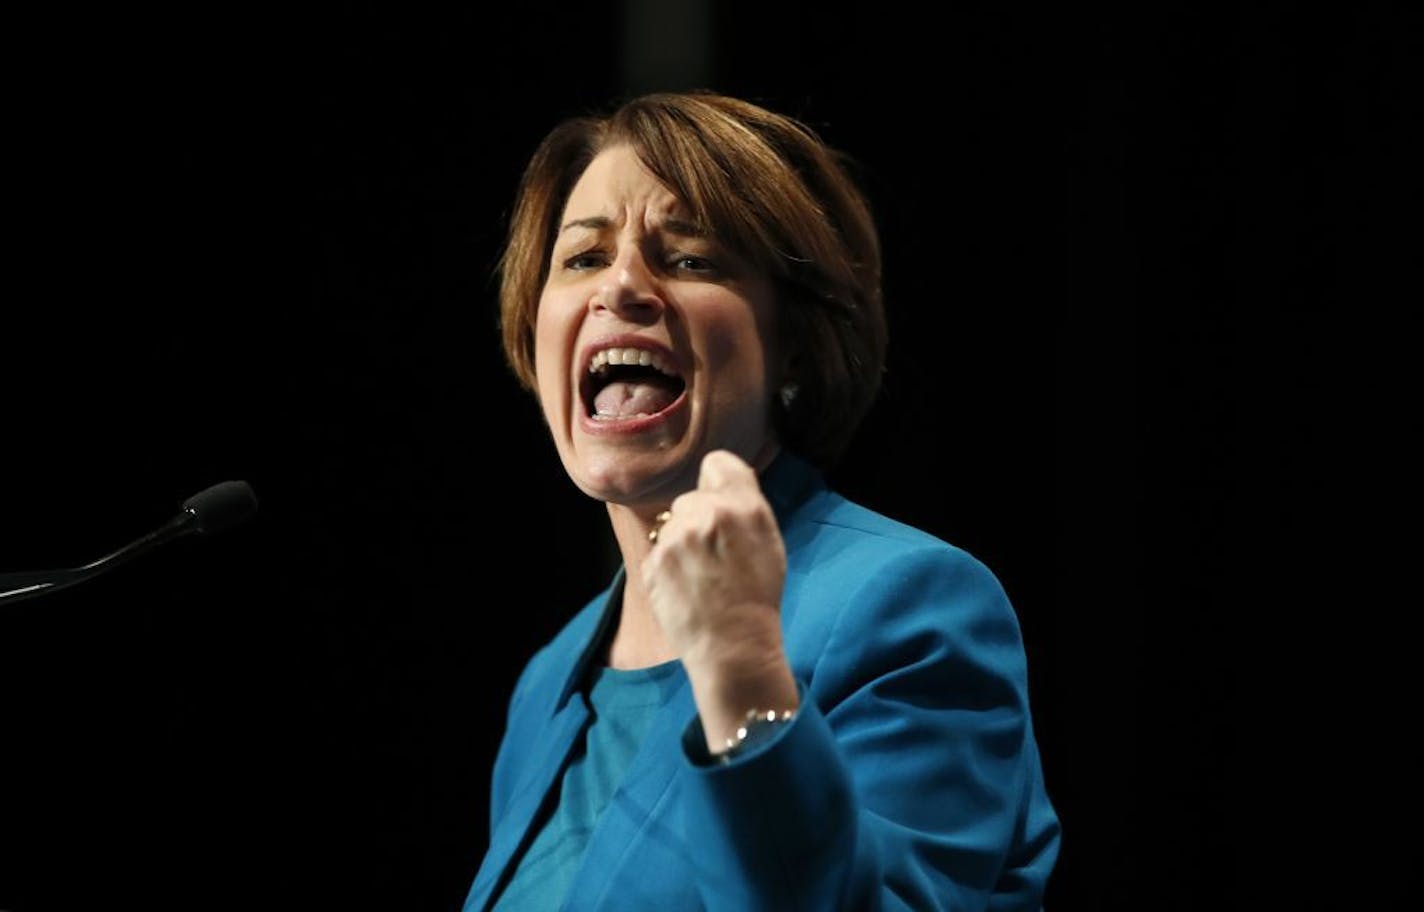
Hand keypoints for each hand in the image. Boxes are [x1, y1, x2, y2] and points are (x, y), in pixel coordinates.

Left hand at [641, 449, 787, 678]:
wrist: (734, 647)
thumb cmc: (757, 598)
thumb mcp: (768, 543)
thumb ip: (745, 506)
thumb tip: (721, 482)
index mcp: (744, 506)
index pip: (717, 462)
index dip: (717, 482)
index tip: (719, 502)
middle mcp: (707, 514)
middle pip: (691, 499)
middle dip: (698, 520)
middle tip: (715, 557)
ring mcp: (676, 539)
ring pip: (672, 526)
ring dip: (681, 545)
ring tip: (701, 578)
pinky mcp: (653, 562)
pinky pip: (658, 552)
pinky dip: (667, 568)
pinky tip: (686, 590)